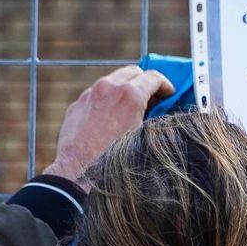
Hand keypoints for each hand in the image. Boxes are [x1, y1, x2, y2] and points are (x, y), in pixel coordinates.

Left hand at [46, 66, 174, 190]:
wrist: (79, 173)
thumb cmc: (115, 161)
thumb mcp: (144, 138)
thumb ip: (153, 119)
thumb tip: (160, 113)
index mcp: (129, 94)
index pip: (154, 77)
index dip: (166, 85)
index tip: (169, 94)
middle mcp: (108, 88)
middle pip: (133, 72)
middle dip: (145, 82)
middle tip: (153, 99)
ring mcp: (89, 94)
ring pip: (112, 81)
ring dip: (125, 89)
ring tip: (130, 108)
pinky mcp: (77, 105)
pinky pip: (96, 95)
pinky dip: (107, 100)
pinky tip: (109, 118)